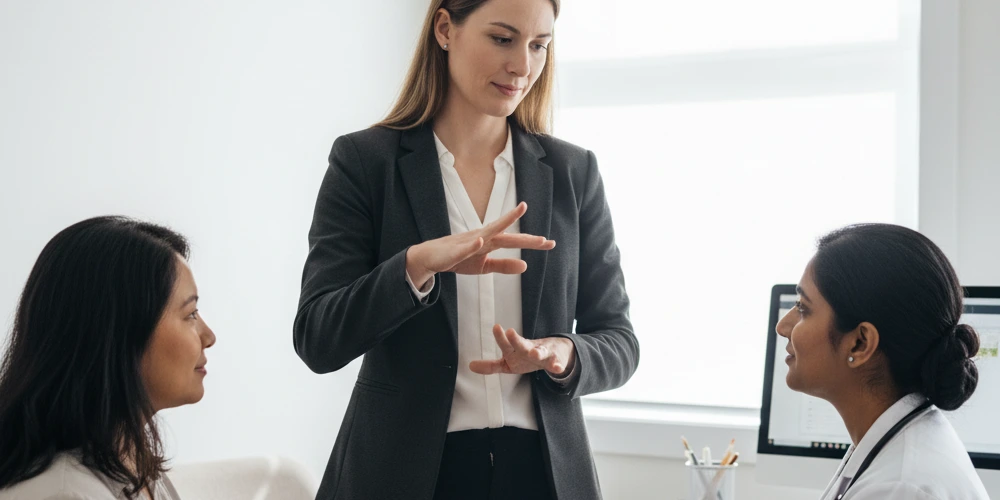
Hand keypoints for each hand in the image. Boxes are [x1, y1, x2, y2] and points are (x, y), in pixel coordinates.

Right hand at [405, 202, 554, 286]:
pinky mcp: (456, 249)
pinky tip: (481, 239)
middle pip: (508, 236)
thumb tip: (525, 265)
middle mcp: (483, 237)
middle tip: (545, 240)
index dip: (533, 242)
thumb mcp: (485, 266)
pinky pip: (466, 247)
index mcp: (491, 242)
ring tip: (519, 212)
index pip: (516, 241)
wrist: (433, 258)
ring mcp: (470, 241)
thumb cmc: (459, 258)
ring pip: (490, 232)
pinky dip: (473, 244)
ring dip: (504, 223)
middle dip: (526, 238)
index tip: (551, 243)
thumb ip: (505, 265)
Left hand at [469, 324, 576, 376]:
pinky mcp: (554, 361)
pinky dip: (557, 366)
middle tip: (509, 332)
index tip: (496, 326)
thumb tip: (470, 366)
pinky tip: (557, 368)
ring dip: (537, 351)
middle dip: (515, 339)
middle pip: (521, 344)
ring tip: (534, 352)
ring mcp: (542, 354)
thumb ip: (491, 366)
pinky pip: (556, 364)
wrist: (555, 352)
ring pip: (540, 352)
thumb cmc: (526, 357)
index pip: (506, 344)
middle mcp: (528, 349)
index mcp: (516, 350)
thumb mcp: (508, 363)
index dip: (500, 337)